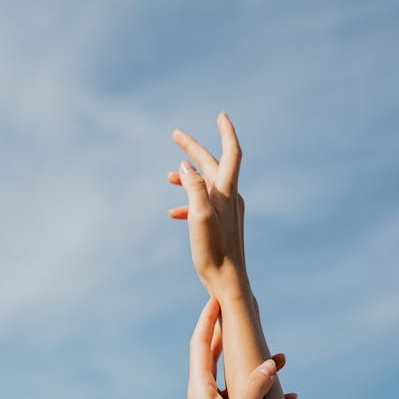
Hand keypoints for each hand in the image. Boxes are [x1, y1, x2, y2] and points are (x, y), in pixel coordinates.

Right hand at [168, 112, 248, 302]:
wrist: (229, 283)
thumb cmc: (214, 253)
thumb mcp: (199, 217)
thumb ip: (193, 187)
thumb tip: (185, 164)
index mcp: (226, 192)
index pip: (231, 152)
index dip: (226, 132)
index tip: (220, 114)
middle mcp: (230, 197)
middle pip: (212, 164)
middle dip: (194, 149)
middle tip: (176, 134)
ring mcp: (227, 211)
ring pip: (205, 184)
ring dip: (187, 177)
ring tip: (167, 177)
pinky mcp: (222, 224)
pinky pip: (203, 204)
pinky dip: (188, 202)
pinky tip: (172, 213)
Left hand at [172, 296, 290, 398]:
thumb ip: (253, 390)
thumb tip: (270, 362)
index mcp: (200, 388)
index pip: (201, 343)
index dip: (208, 319)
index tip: (215, 297)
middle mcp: (205, 394)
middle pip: (217, 355)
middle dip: (231, 335)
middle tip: (243, 314)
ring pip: (237, 378)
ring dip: (256, 366)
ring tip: (282, 357)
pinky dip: (266, 395)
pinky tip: (288, 398)